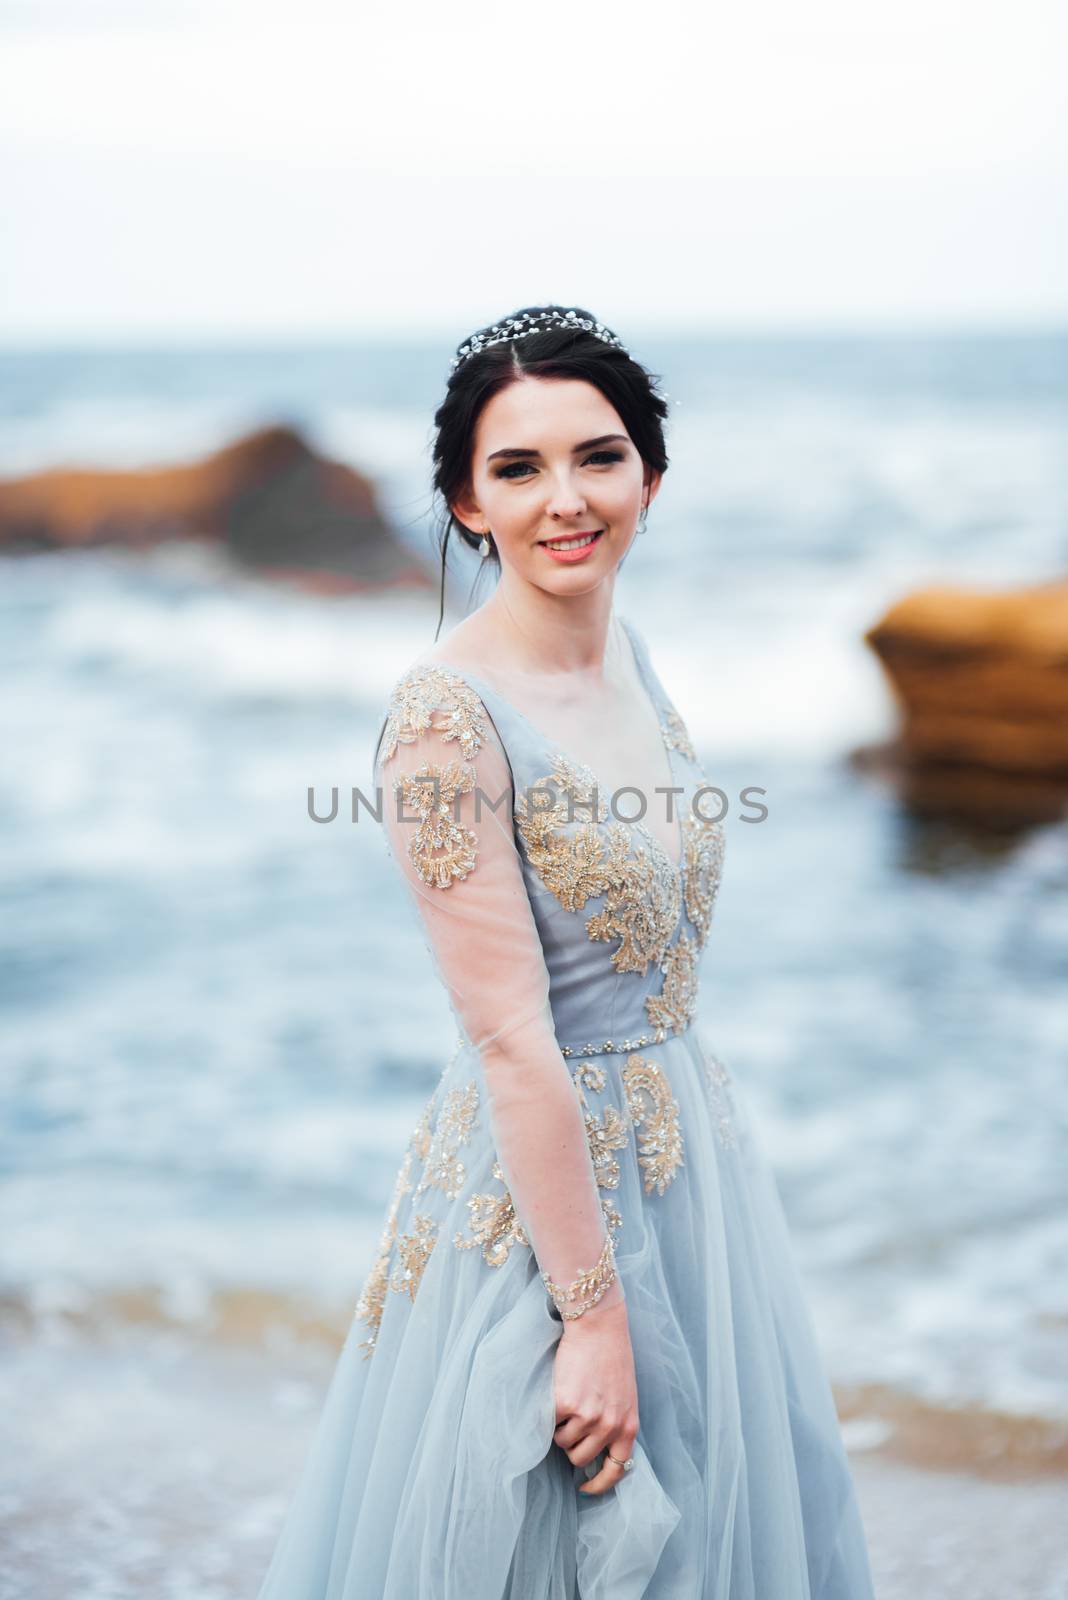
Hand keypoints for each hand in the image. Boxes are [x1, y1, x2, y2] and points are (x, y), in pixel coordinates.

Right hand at [551, 1287, 638, 1495]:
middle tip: (572, 1421)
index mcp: (629, 1426)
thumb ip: (614, 1424)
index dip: (598, 1485)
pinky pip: (549, 1423)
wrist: (599, 1327)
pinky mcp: (565, 1404)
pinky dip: (550, 1411)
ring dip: (560, 1426)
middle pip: (579, 1459)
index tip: (585, 1488)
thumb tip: (596, 1454)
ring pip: (562, 1442)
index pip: (616, 1471)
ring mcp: (587, 1416)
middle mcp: (610, 1426)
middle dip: (572, 1445)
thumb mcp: (624, 1398)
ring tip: (569, 1398)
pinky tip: (560, 1389)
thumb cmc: (611, 1358)